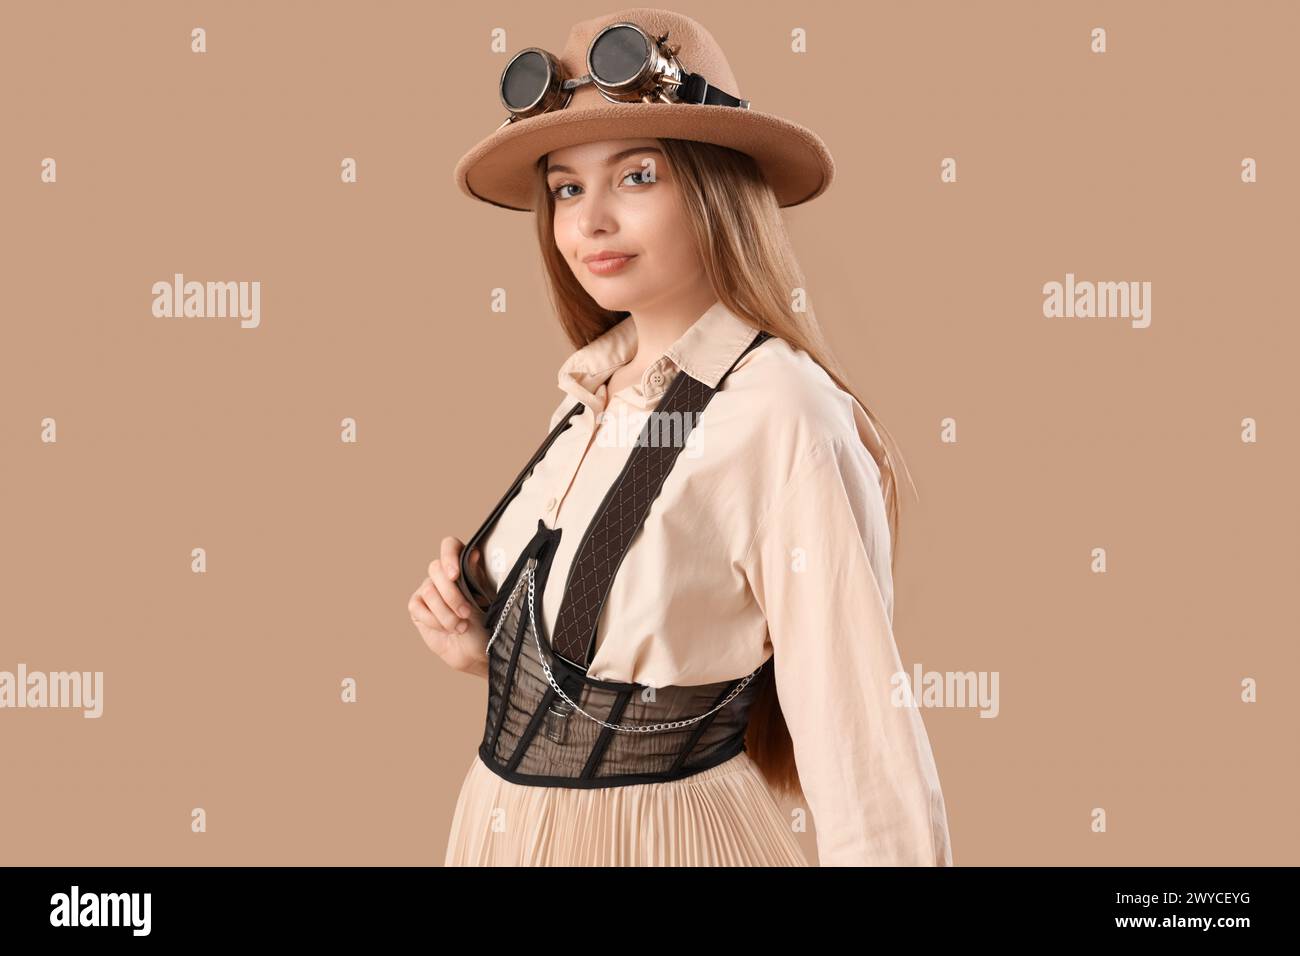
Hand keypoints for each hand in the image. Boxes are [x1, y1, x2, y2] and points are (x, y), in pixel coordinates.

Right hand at [409, 536, 490, 678]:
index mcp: (464, 565)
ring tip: (461, 626)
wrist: (475, 651)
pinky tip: (447, 629)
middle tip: (466, 613)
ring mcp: (428, 588)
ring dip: (446, 613)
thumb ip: (476, 575)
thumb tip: (473, 553)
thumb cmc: (485, 623)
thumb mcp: (486, 599)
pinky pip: (418, 607)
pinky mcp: (417, 606)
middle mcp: (443, 574)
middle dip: (452, 595)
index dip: (449, 556)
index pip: (449, 546)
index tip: (454, 575)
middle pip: (435, 568)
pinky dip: (434, 621)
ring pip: (428, 591)